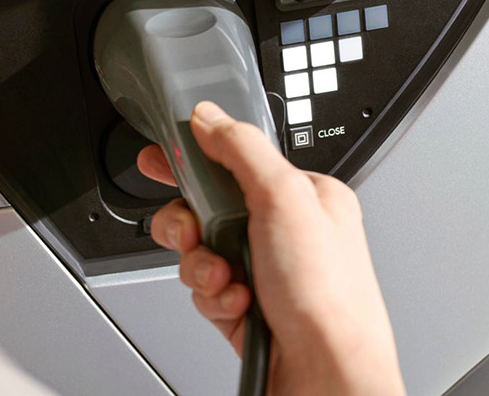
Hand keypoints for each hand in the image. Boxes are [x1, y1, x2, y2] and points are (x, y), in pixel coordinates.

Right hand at [140, 101, 405, 395]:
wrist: (325, 374)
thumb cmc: (329, 296)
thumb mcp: (284, 198)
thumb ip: (242, 149)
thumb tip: (209, 118)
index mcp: (303, 195)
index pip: (236, 157)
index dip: (193, 155)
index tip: (159, 157)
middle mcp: (283, 230)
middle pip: (206, 204)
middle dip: (191, 222)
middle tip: (194, 231)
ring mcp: (263, 270)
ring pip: (199, 249)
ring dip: (203, 265)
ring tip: (227, 279)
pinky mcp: (245, 305)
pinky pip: (204, 288)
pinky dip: (213, 297)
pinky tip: (237, 305)